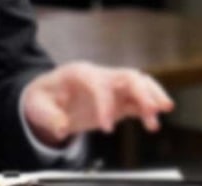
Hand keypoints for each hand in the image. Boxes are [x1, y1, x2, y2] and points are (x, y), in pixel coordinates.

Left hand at [22, 61, 173, 146]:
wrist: (48, 97)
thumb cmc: (43, 97)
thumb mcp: (37, 106)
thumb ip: (50, 117)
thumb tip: (62, 127)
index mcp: (81, 73)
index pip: (99, 84)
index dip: (105, 105)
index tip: (105, 128)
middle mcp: (101, 76)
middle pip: (128, 76)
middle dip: (143, 92)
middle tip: (153, 109)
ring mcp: (112, 87)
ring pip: (139, 83)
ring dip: (153, 95)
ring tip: (165, 109)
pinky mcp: (117, 100)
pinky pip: (137, 100)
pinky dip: (148, 108)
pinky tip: (154, 121)